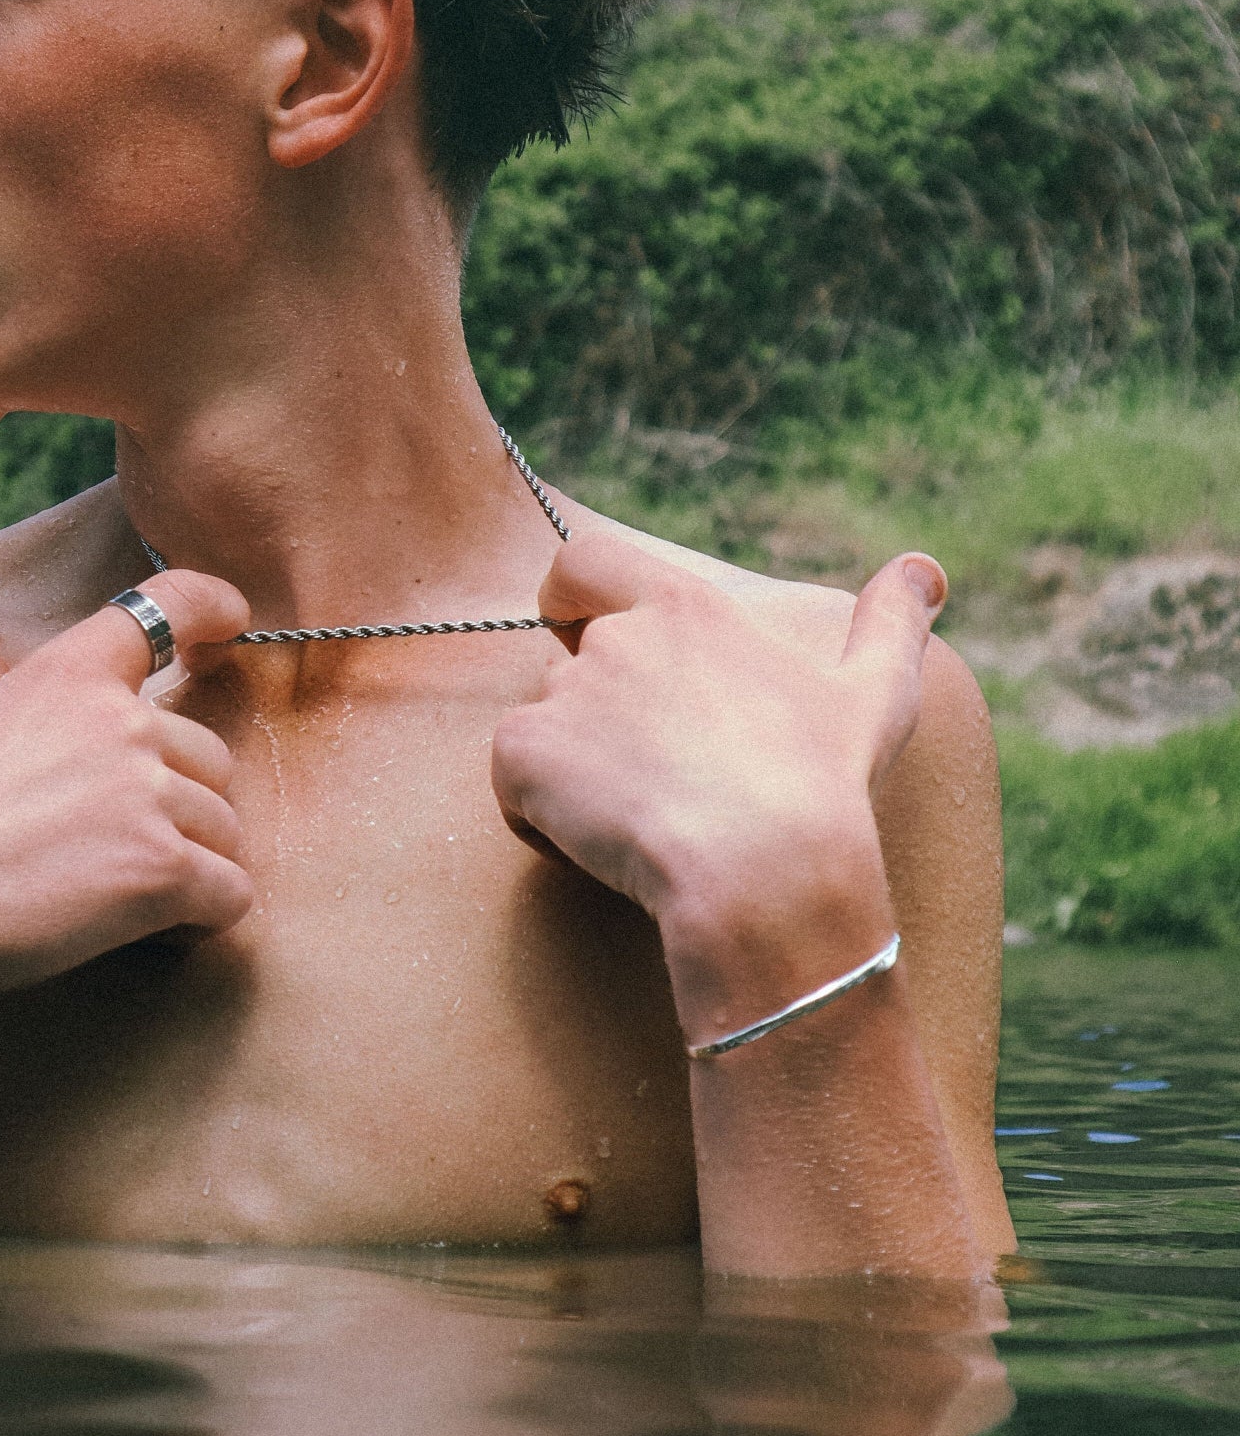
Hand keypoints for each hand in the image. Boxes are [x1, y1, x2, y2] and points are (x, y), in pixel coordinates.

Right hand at [0, 571, 253, 1013]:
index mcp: (66, 674)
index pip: (166, 604)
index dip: (211, 606)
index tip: (232, 621)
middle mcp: (122, 721)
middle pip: (210, 756)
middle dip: (180, 806)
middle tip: (118, 853)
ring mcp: (146, 793)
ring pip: (224, 831)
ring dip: (190, 869)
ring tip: (122, 905)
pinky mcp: (160, 870)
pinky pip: (230, 894)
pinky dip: (201, 920)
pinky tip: (151, 936)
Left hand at [489, 509, 946, 1040]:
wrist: (766, 873)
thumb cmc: (826, 785)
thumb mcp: (874, 694)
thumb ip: (889, 623)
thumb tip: (923, 569)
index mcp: (685, 607)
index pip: (583, 562)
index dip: (570, 597)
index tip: (582, 630)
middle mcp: (613, 637)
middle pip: (569, 667)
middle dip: (599, 719)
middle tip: (666, 779)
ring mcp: (563, 694)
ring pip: (546, 732)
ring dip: (577, 773)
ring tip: (653, 824)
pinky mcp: (523, 754)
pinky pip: (513, 788)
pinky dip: (542, 823)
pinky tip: (611, 851)